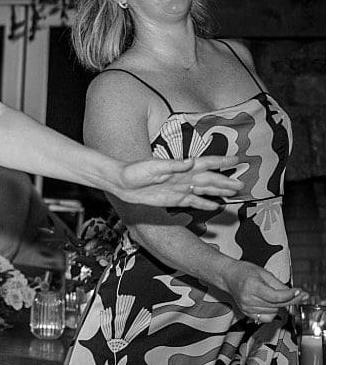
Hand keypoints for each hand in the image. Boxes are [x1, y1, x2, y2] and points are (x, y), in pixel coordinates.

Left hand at [115, 153, 246, 209]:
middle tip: (243, 184)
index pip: (205, 163)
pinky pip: (194, 201)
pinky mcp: (174, 199)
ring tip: (235, 192)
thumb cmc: (134, 171)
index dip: (221, 161)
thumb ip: (173, 165)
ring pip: (205, 189)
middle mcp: (183, 177)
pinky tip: (216, 206)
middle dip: (226, 181)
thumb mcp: (152, 167)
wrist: (121, 183)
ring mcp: (180, 188)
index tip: (236, 158)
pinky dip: (205, 204)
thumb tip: (191, 161)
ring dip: (220, 191)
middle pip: (209, 178)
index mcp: (180, 166)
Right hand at [217, 260, 308, 324]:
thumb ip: (279, 285)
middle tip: (301, 295)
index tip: (300, 292)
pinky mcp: (247, 314)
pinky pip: (267, 318)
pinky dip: (272, 312)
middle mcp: (248, 300)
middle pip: (277, 305)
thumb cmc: (244, 272)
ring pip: (274, 312)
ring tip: (277, 295)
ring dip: (280, 305)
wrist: (227, 276)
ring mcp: (247, 308)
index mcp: (251, 287)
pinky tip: (271, 304)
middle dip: (290, 299)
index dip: (290, 295)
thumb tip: (296, 294)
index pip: (275, 296)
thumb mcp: (263, 273)